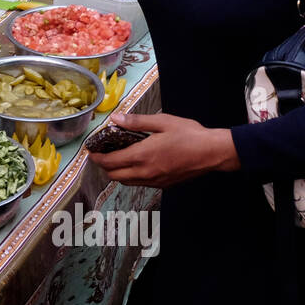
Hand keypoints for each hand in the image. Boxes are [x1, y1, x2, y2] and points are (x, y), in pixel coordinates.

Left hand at [88, 112, 240, 187]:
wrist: (212, 153)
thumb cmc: (189, 134)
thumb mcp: (162, 122)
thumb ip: (136, 122)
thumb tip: (115, 119)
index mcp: (142, 156)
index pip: (110, 162)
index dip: (97, 158)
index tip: (92, 151)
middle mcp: (145, 172)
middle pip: (114, 176)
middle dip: (104, 166)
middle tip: (102, 154)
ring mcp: (154, 181)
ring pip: (126, 182)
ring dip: (117, 173)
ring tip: (118, 158)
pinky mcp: (163, 185)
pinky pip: (140, 184)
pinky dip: (132, 176)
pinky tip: (137, 164)